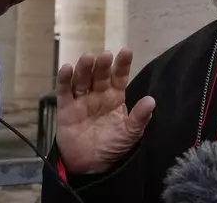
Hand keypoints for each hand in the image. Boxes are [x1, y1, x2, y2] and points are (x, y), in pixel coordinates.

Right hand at [55, 49, 155, 173]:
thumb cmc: (113, 145)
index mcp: (115, 96)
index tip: (126, 51)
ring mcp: (81, 99)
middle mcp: (98, 93)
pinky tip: (66, 68)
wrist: (91, 165)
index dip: (122, 64)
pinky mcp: (66, 108)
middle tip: (105, 56)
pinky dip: (64, 79)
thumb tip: (152, 101)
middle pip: (100, 75)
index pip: (119, 77)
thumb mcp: (130, 133)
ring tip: (88, 58)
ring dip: (84, 68)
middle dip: (103, 65)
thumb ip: (140, 118)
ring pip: (82, 79)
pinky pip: (64, 91)